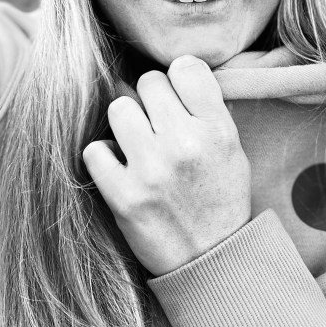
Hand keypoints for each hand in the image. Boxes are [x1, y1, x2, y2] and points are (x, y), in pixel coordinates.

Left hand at [82, 55, 251, 275]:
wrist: (213, 260)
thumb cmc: (219, 196)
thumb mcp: (231, 146)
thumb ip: (206, 107)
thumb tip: (168, 69)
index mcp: (217, 129)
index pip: (185, 67)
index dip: (177, 79)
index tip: (177, 97)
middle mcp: (186, 143)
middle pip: (148, 82)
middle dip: (150, 100)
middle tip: (157, 125)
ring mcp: (152, 169)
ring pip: (119, 108)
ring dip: (125, 124)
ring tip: (137, 144)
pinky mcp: (124, 196)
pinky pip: (95, 150)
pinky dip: (104, 158)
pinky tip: (120, 169)